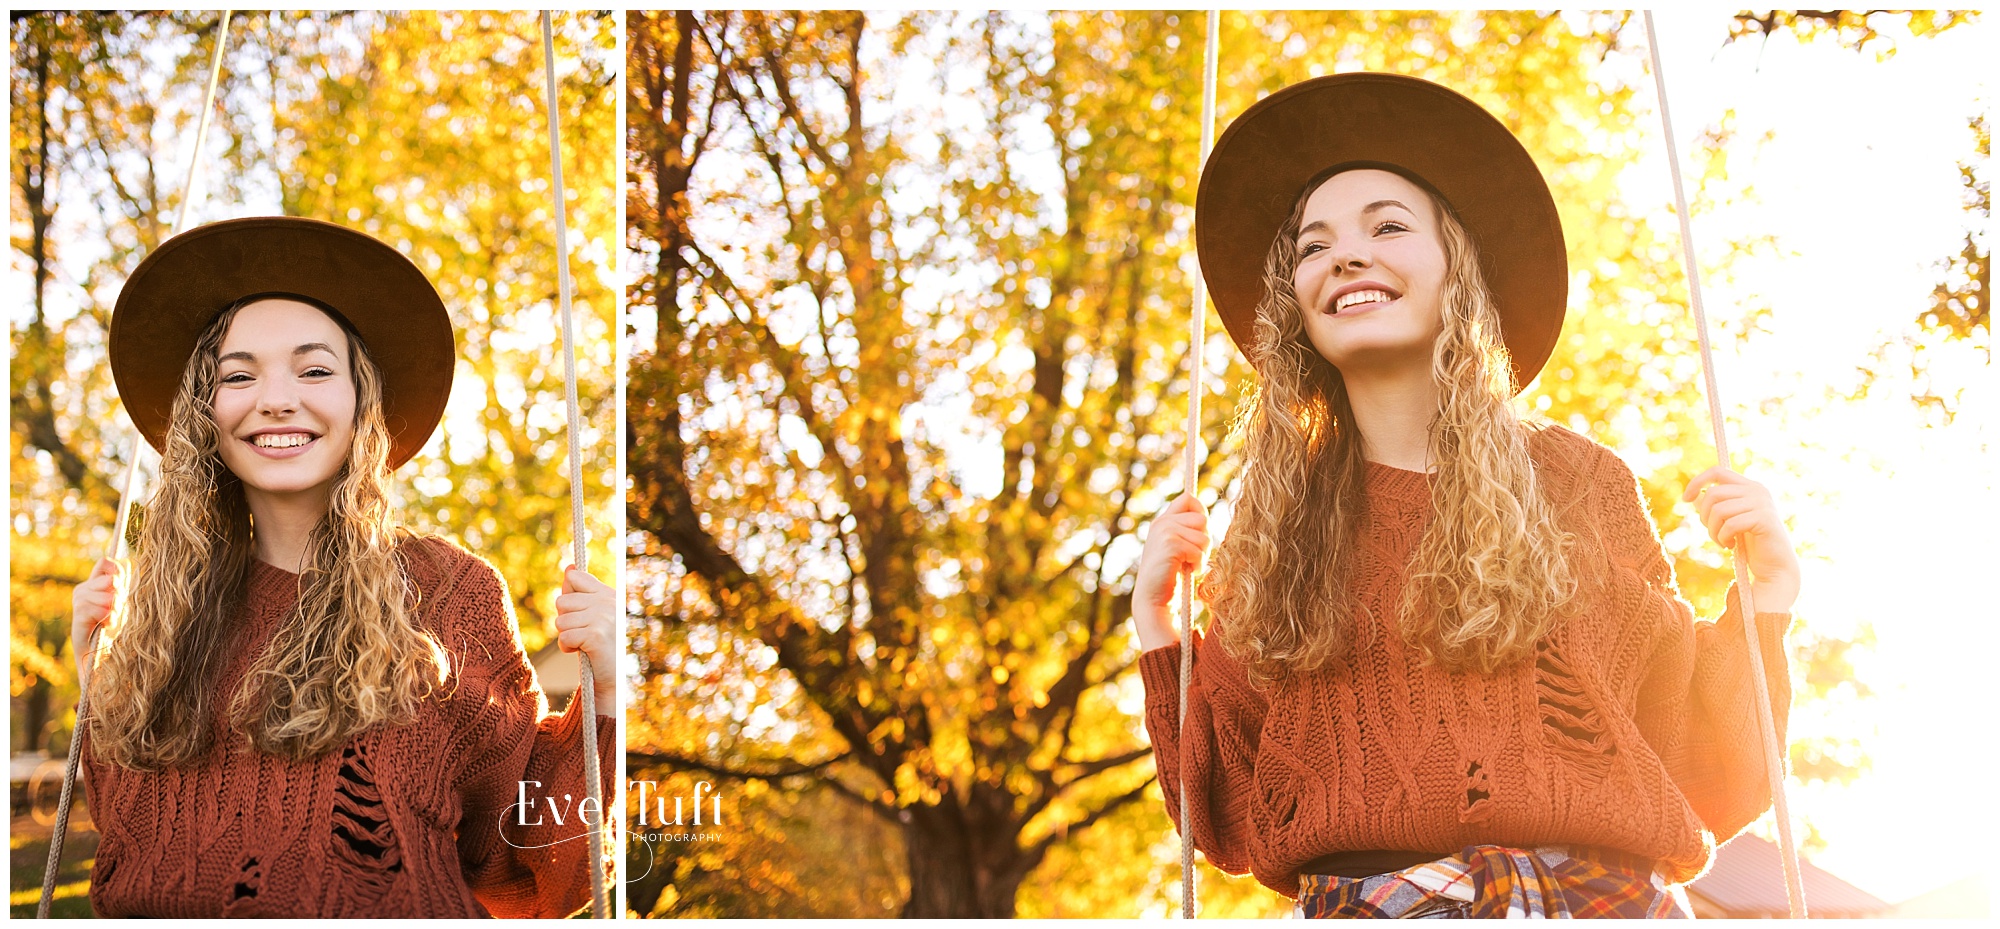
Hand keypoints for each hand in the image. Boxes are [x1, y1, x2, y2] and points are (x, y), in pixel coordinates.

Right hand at [71, 558, 127, 692]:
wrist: (102, 656)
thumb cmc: (114, 629)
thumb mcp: (122, 603)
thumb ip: (122, 584)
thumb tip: (127, 562)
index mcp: (94, 584)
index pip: (105, 563)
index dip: (117, 570)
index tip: (123, 585)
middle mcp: (83, 590)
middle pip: (109, 578)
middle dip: (121, 593)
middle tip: (119, 609)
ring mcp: (78, 603)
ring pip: (104, 593)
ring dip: (115, 607)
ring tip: (113, 618)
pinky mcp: (77, 617)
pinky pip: (95, 608)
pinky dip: (106, 616)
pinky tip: (106, 624)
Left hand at [554, 565, 616, 715]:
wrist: (614, 677)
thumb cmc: (601, 646)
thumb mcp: (592, 615)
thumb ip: (580, 592)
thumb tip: (569, 568)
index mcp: (609, 594)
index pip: (575, 578)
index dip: (569, 599)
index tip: (581, 614)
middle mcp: (608, 603)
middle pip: (562, 601)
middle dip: (565, 621)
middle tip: (582, 633)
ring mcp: (603, 618)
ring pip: (560, 621)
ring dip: (566, 636)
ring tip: (582, 644)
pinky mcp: (596, 636)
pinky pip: (564, 637)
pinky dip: (567, 648)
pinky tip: (581, 652)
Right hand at [1131, 493, 1210, 650]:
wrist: (1153, 600)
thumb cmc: (1170, 577)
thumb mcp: (1177, 548)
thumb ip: (1186, 531)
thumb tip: (1205, 519)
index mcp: (1163, 521)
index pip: (1188, 499)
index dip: (1200, 513)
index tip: (1199, 533)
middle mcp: (1162, 523)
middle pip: (1202, 519)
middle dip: (1204, 540)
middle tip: (1193, 557)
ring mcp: (1165, 532)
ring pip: (1204, 536)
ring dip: (1202, 555)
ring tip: (1189, 566)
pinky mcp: (1170, 545)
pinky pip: (1199, 550)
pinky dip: (1198, 564)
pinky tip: (1186, 572)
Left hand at [1682, 466, 1800, 613]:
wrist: (1775, 565)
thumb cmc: (1750, 543)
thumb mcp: (1729, 520)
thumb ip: (1716, 506)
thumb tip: (1693, 496)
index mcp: (1749, 486)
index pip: (1718, 471)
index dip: (1697, 482)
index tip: (1686, 499)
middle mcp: (1757, 490)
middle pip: (1713, 493)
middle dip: (1705, 516)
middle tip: (1713, 532)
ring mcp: (1762, 503)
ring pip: (1718, 509)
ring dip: (1713, 530)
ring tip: (1723, 541)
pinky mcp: (1764, 519)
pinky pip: (1730, 524)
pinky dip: (1723, 538)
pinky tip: (1730, 545)